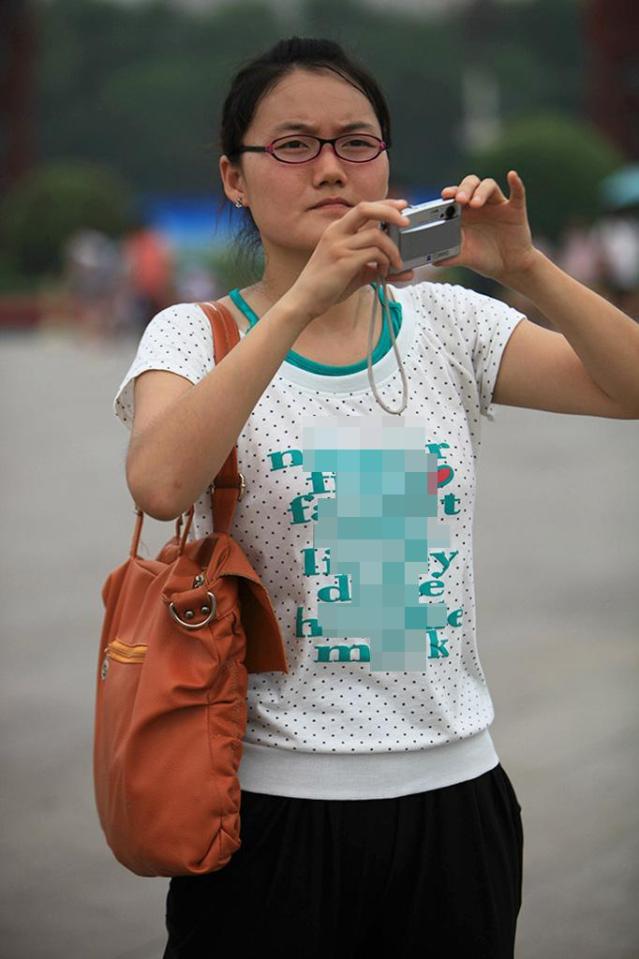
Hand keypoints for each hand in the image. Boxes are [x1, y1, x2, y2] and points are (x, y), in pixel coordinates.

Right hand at [289, 199, 415, 321]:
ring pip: (376, 236)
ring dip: (392, 250)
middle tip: (406, 223)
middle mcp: (337, 233)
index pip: (364, 208)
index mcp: (337, 230)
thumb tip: (404, 271)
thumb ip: (376, 266)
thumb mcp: (354, 270)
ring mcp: (339, 246)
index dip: (385, 204)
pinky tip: (383, 272)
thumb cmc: (326, 285)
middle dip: (390, 212)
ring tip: (394, 265)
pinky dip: (384, 262)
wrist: (305, 300)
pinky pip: (373, 254)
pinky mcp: (343, 261)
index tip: (402, 205)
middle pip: (367, 209)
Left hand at [433, 171, 537, 284]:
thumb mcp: (465, 257)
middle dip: (464, 188)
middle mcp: (479, 204)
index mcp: (464, 213)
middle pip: (470, 184)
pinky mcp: (515, 209)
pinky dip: (515, 183)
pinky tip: (511, 175)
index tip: (444, 195)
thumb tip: (434, 261)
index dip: (450, 192)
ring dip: (481, 191)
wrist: (508, 267)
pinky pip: (517, 192)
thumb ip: (450, 256)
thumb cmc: (484, 258)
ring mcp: (497, 205)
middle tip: (460, 200)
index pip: (455, 195)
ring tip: (475, 204)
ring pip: (489, 186)